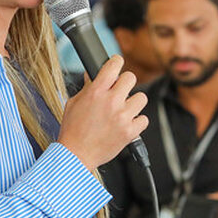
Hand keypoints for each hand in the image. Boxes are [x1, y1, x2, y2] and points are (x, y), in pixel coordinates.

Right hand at [59, 55, 148, 169]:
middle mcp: (111, 101)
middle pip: (131, 78)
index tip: (117, 64)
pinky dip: (137, 122)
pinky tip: (127, 124)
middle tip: (119, 92)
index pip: (113, 65)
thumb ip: (87, 87)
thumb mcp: (74, 103)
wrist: (76, 154)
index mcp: (96, 92)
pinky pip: (144, 119)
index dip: (116, 62)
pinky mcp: (130, 131)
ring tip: (123, 110)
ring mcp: (122, 116)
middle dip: (125, 83)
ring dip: (133, 103)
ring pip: (142, 98)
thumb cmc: (73, 130)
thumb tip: (92, 74)